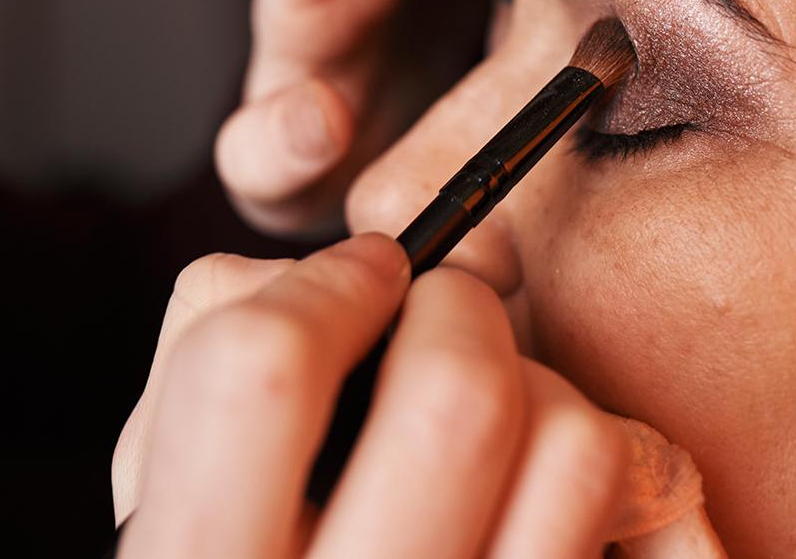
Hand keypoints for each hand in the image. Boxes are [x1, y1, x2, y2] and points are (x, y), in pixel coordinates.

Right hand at [112, 235, 632, 557]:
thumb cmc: (242, 557)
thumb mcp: (183, 488)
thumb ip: (205, 364)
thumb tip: (306, 272)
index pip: (263, 368)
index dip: (329, 284)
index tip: (368, 266)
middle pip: (455, 395)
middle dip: (457, 305)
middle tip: (442, 305)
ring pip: (570, 443)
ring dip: (535, 379)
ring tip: (492, 394)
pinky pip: (612, 496)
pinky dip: (578, 447)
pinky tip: (525, 464)